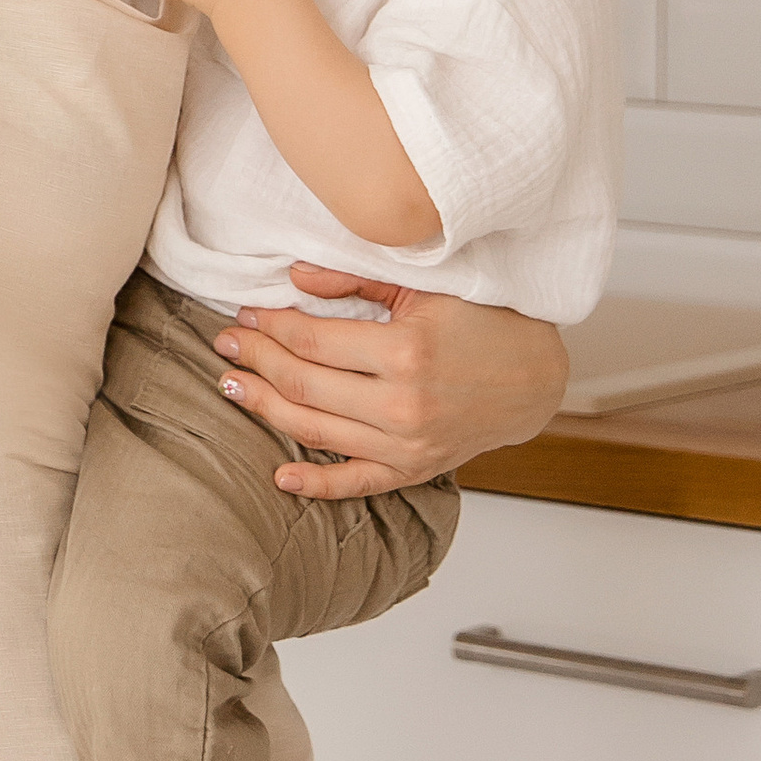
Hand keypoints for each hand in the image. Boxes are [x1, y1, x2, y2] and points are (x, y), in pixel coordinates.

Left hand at [216, 270, 570, 499]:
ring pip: (316, 430)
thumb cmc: (482, 322)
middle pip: (305, 384)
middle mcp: (403, 404)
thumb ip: (356, 280)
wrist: (535, 377)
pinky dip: (317, 484)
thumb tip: (294, 277)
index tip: (246, 313)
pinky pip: (357, 482)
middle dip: (256, 360)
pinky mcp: (415, 469)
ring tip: (231, 385)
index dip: (270, 326)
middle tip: (226, 342)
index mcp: (404, 351)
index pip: (312, 340)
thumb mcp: (423, 286)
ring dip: (265, 408)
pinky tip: (280, 477)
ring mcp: (408, 443)